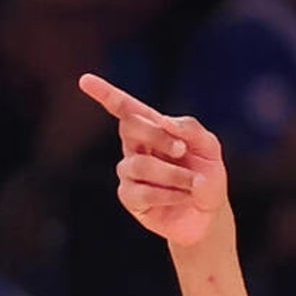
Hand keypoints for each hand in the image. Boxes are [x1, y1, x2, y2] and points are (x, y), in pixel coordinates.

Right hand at [79, 73, 229, 246]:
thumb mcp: (210, 149)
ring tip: (193, 183)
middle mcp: (136, 148)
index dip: (106, 94)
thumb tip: (164, 121)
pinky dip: (168, 193)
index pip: (126, 109)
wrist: (209, 215)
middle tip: (182, 150)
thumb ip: (192, 129)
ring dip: (173, 174)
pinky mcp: (130, 198)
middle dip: (158, 136)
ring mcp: (130, 173)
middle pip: (129, 127)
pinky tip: (183, 196)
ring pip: (139, 164)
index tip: (85, 80)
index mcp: (154, 130)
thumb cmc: (208, 177)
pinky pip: (141, 191)